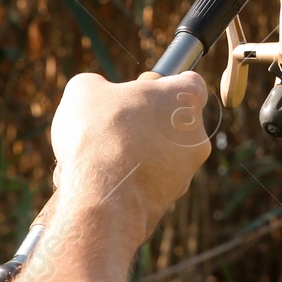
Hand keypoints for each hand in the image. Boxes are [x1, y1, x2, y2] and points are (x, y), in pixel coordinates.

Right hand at [49, 71, 210, 245]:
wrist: (102, 195)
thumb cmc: (98, 132)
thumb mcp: (85, 89)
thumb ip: (100, 86)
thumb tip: (98, 96)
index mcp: (184, 99)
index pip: (190, 83)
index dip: (162, 84)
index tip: (140, 90)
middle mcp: (196, 134)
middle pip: (171, 120)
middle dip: (142, 123)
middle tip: (110, 126)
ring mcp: (186, 169)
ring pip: (157, 154)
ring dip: (132, 154)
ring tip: (97, 158)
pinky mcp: (172, 198)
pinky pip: (148, 182)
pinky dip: (128, 180)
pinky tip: (101, 182)